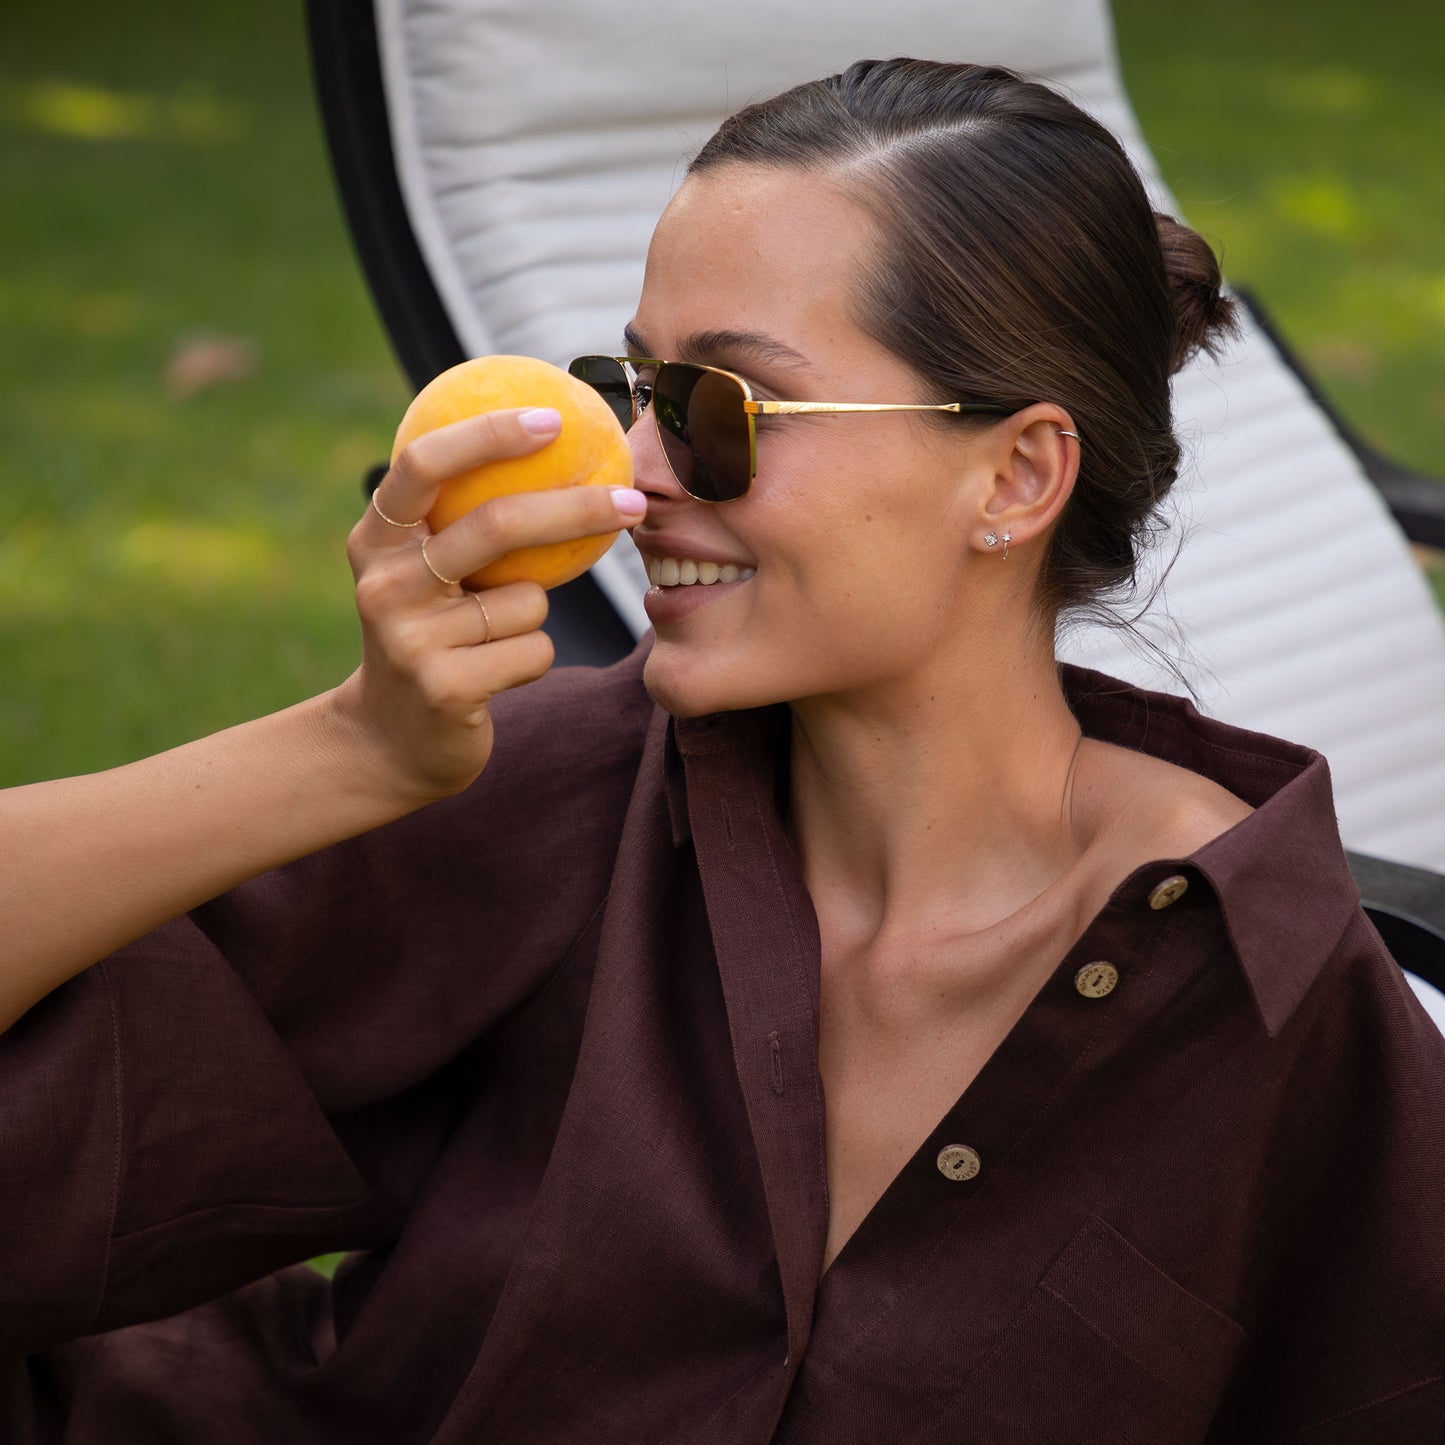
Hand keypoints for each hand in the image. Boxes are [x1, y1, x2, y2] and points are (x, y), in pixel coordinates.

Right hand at [328, 406, 645, 804]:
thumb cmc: (431, 636)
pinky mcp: (444, 687)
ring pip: (527, 601)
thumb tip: (559, 450)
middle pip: (495, 525)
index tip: (552, 418)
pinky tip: (495, 675)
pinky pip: (535, 650)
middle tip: (633, 500)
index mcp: (375, 540)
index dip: (488, 434)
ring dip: (535, 615)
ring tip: (492, 640)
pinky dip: (534, 658)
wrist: (390, 741)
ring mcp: (410, 638)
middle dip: (574, 508)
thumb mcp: (425, 573)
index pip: (424, 464)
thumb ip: (462, 521)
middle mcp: (383, 583)